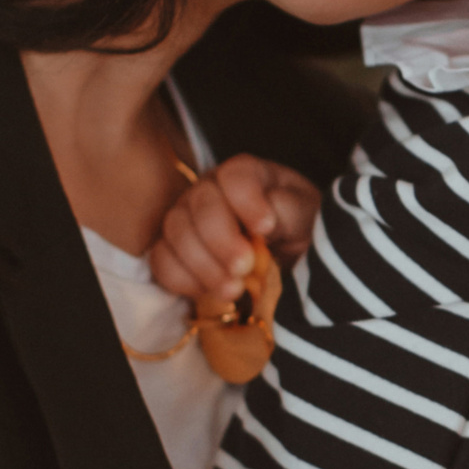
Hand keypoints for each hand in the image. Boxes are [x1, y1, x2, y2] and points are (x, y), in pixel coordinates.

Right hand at [149, 152, 320, 300]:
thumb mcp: (307, 217)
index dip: (247, 201)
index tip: (265, 229)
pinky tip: (211, 293)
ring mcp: (186, 218)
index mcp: (247, 175)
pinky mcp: (172, 250)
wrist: (286, 262)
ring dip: (204, 265)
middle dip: (221, 240)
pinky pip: (161, 261)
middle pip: (201, 204)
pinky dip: (183, 280)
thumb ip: (290, 211)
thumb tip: (264, 221)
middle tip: (245, 267)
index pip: (236, 176)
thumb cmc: (298, 232)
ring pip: (176, 232)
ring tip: (234, 290)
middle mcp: (210, 190)